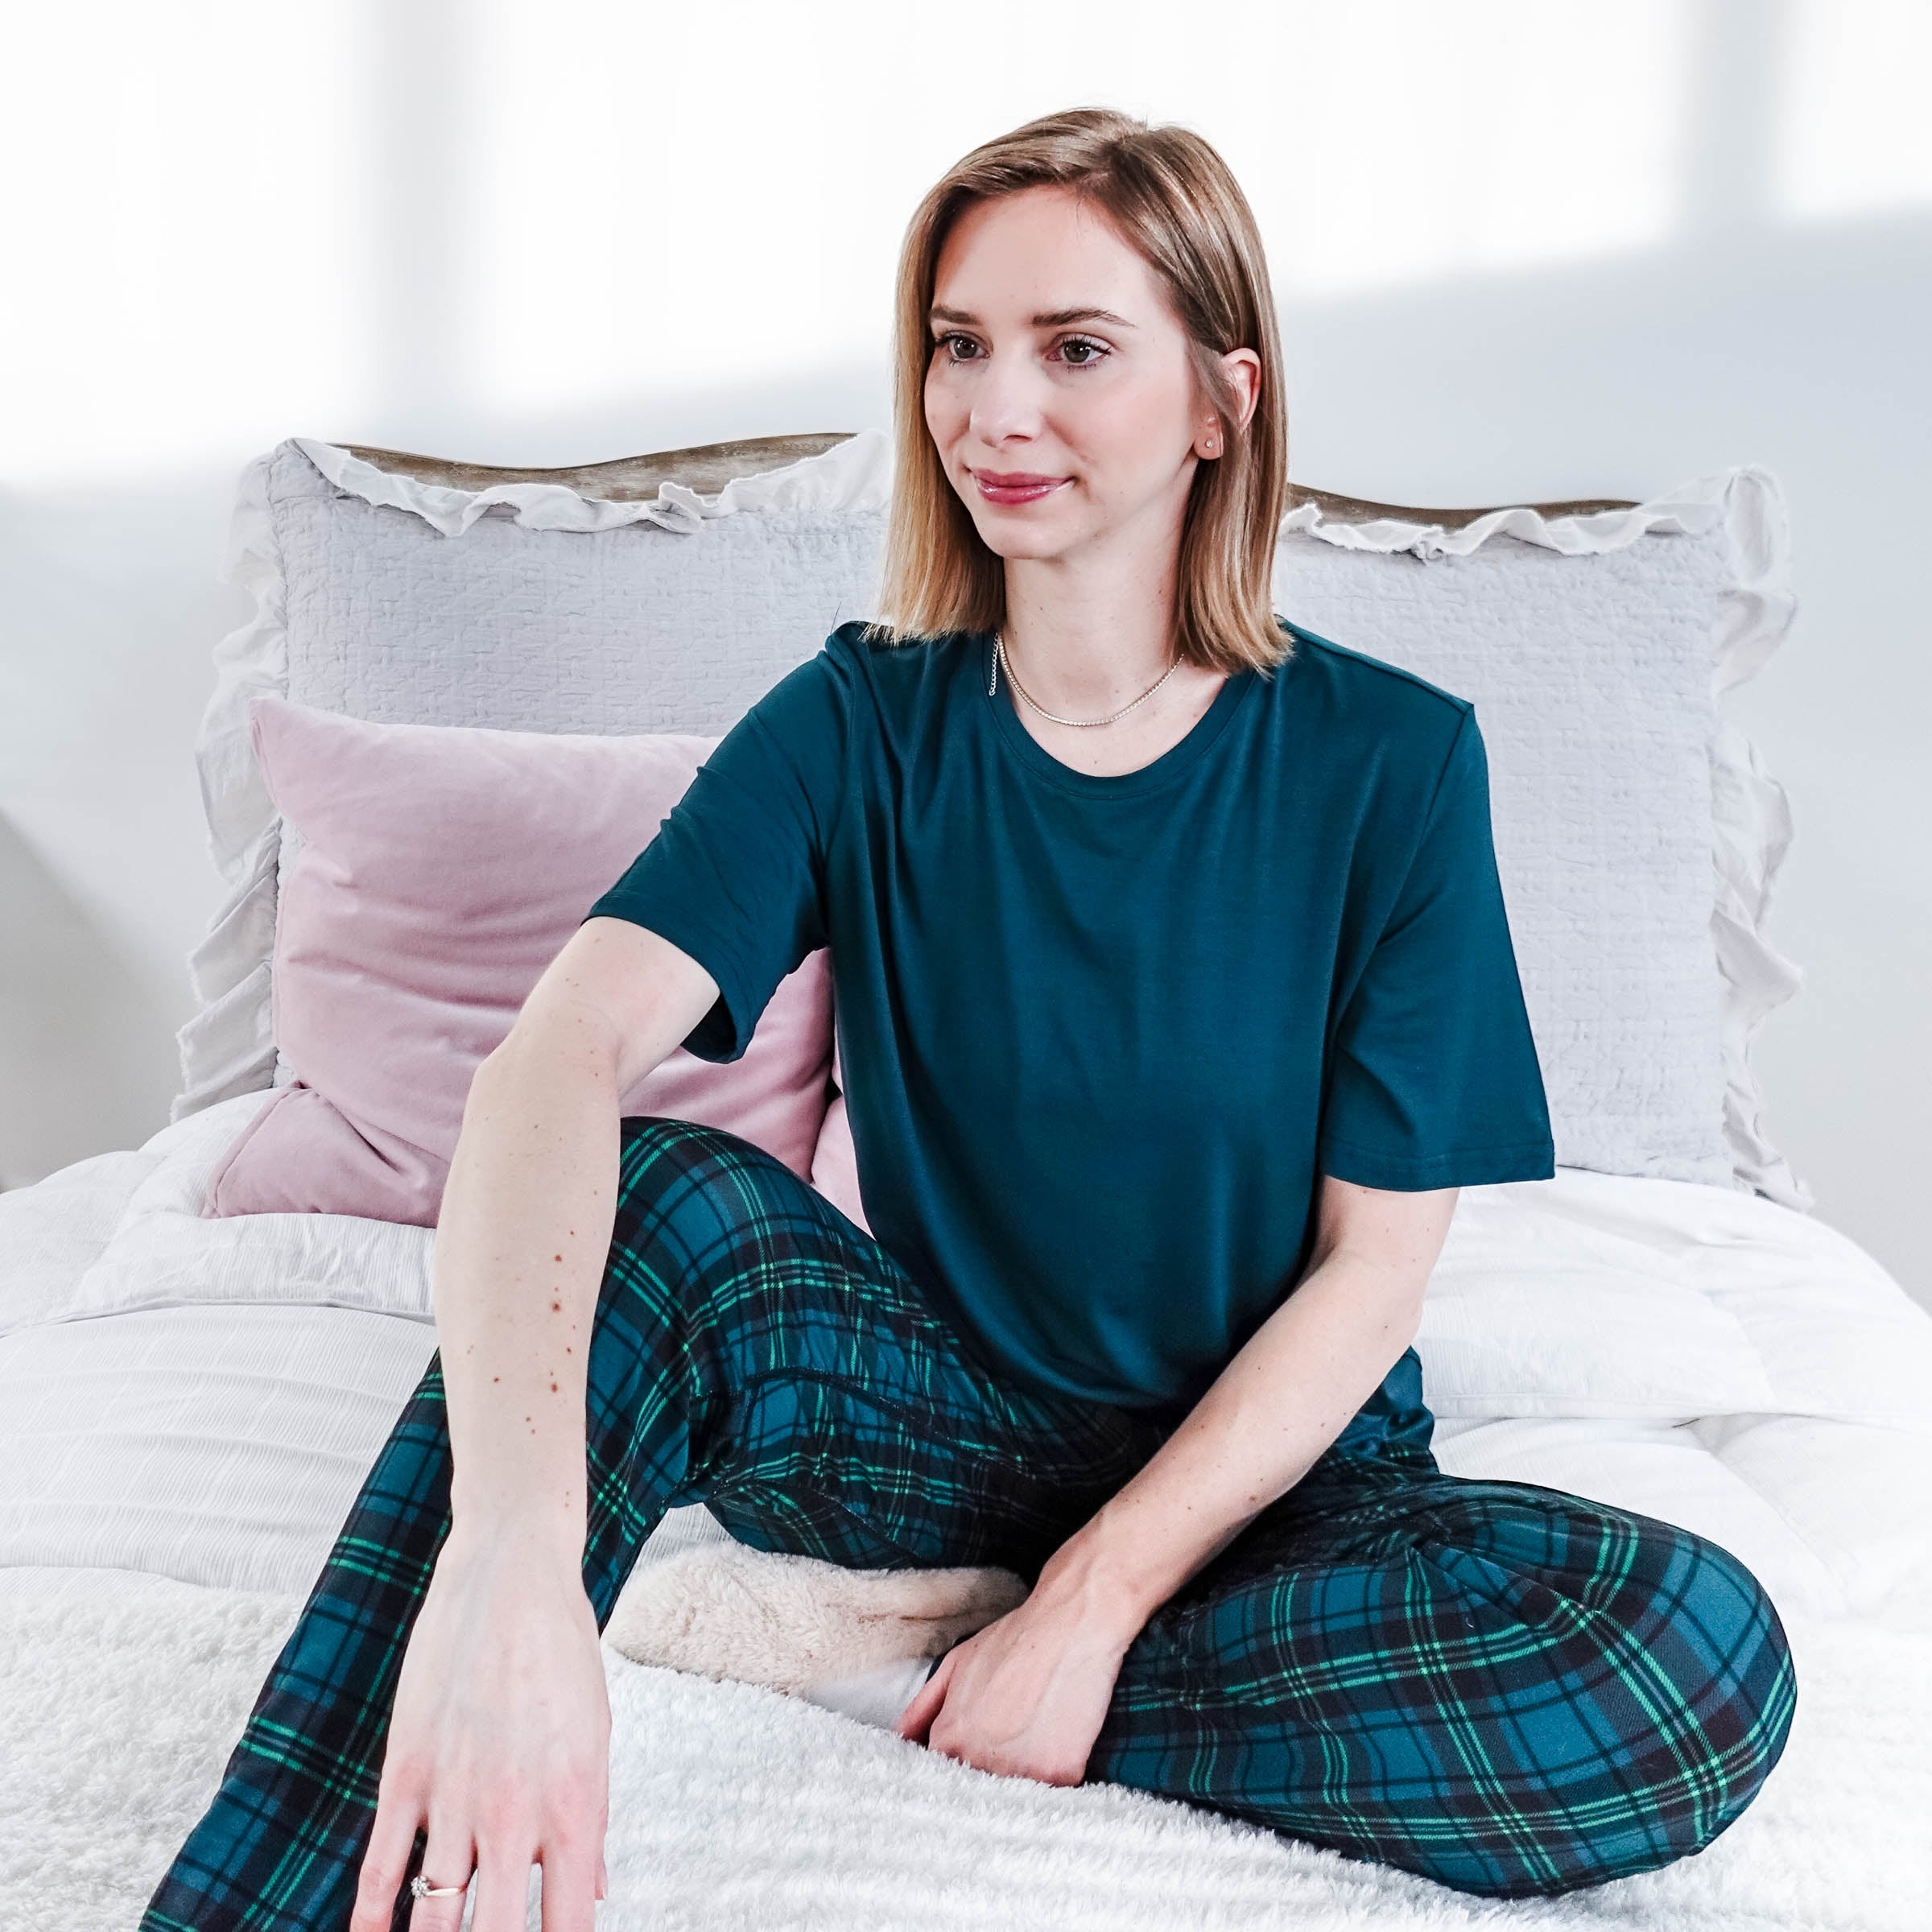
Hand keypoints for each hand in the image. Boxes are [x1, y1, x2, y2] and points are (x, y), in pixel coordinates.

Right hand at [349, 1518, 611, 1931]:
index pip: (571, 1925)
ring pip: (434, 1918)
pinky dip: (371, 1918)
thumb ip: (591, 1821)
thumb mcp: (596, 1736)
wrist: (511, 1575)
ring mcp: (454, 1796)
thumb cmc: (563, 1653)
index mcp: (574, 1806)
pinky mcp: (404, 1771)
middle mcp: (514, 1814)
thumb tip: (595, 1890)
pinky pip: (381, 1866)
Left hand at [893, 1586, 1133, 1786]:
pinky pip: (1053, 1794)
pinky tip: (1060, 1745)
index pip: (943, 1779)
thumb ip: (924, 1708)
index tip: (972, 1765)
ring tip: (1036, 1743)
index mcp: (950, 1737)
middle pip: (978, 1793)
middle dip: (990, 1781)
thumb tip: (901, 1740)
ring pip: (1014, 1799)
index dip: (958, 1775)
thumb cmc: (1015, 1640)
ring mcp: (1018, 1771)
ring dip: (1022, 1784)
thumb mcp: (957, 1664)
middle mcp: (978, 1760)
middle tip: (1011, 1749)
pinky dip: (1056, 1780)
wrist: (1071, 1625)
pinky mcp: (1058, 1775)